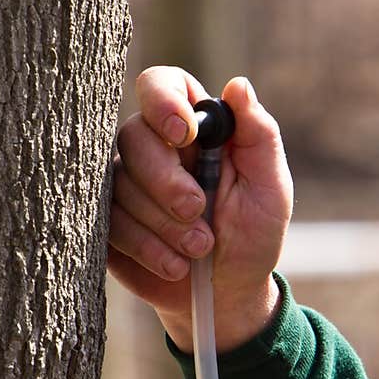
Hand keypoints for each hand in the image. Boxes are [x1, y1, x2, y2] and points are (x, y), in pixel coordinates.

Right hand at [107, 66, 293, 350]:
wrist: (227, 294)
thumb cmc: (253, 233)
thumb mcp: (270, 186)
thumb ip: (258, 134)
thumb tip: (238, 85)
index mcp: (193, 126)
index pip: (161, 84)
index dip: (163, 101)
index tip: (184, 136)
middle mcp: (153, 148)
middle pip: (133, 136)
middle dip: (165, 179)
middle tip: (198, 211)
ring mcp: (125, 185)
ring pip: (119, 184)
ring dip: (162, 222)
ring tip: (199, 248)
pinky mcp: (108, 223)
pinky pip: (107, 223)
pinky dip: (146, 247)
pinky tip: (175, 265)